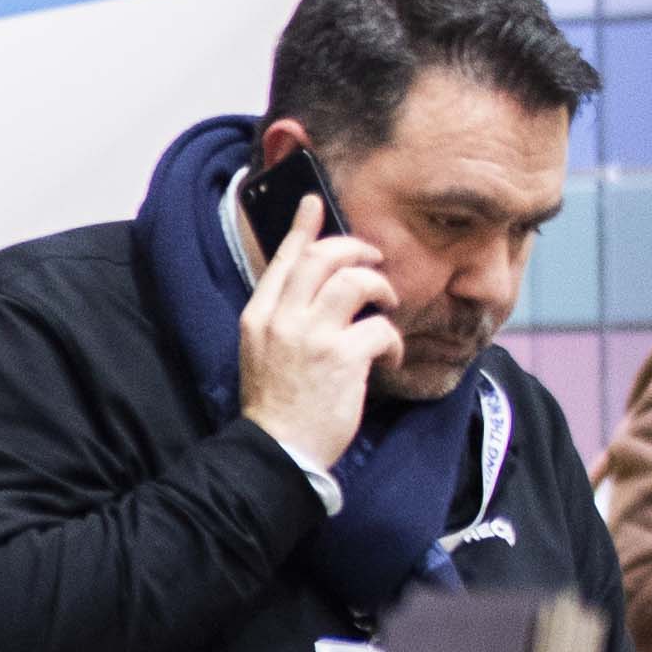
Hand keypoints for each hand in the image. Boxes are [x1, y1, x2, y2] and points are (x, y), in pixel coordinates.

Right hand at [238, 212, 401, 478]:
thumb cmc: (277, 405)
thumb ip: (284, 317)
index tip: (314, 201)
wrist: (277, 449)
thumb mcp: (264, 351)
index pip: (284, 258)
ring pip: (356, 281)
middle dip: (357, 249)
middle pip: (323, 257)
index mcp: (258, 314)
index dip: (303, 226)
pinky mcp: (341, 357)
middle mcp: (281, 318)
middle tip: (375, 260)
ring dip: (382, 289)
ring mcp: (310, 336)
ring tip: (387, 308)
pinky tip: (385, 359)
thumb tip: (315, 291)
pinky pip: (381, 327)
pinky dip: (392, 340)